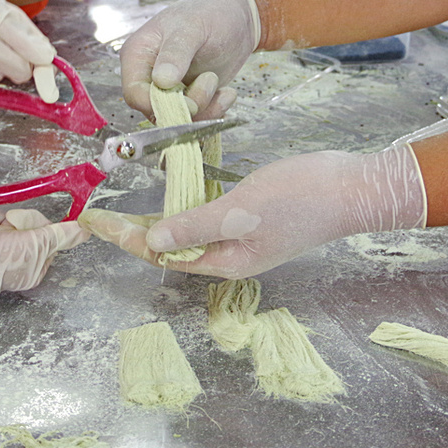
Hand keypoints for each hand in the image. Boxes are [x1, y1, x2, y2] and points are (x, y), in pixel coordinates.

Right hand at [0, 210, 90, 332]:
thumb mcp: (35, 245)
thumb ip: (62, 235)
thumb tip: (86, 229)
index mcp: (34, 263)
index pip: (45, 229)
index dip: (33, 223)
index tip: (22, 227)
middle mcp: (17, 256)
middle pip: (23, 220)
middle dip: (9, 221)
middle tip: (2, 233)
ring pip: (2, 216)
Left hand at [79, 146, 426, 277]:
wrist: (353, 187)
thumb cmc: (301, 200)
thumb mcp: (239, 212)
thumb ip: (194, 226)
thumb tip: (153, 242)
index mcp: (224, 261)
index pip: (161, 254)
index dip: (125, 238)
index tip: (94, 223)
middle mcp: (229, 254)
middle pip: (169, 245)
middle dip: (133, 230)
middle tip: (98, 213)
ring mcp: (240, 235)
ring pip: (186, 228)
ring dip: (156, 215)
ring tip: (124, 202)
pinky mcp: (250, 214)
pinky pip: (205, 212)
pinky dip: (184, 200)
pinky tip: (170, 186)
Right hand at [119, 0, 259, 115]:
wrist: (236, 15)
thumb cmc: (209, 12)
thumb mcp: (191, 27)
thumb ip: (176, 53)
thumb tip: (161, 80)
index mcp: (138, 55)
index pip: (134, 94)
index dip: (159, 104)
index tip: (189, 100)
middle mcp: (148, 75)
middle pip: (156, 111)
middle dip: (188, 106)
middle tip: (210, 80)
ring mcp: (168, 89)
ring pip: (178, 118)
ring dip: (205, 108)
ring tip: (219, 83)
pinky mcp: (188, 97)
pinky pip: (196, 118)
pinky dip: (214, 110)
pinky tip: (226, 92)